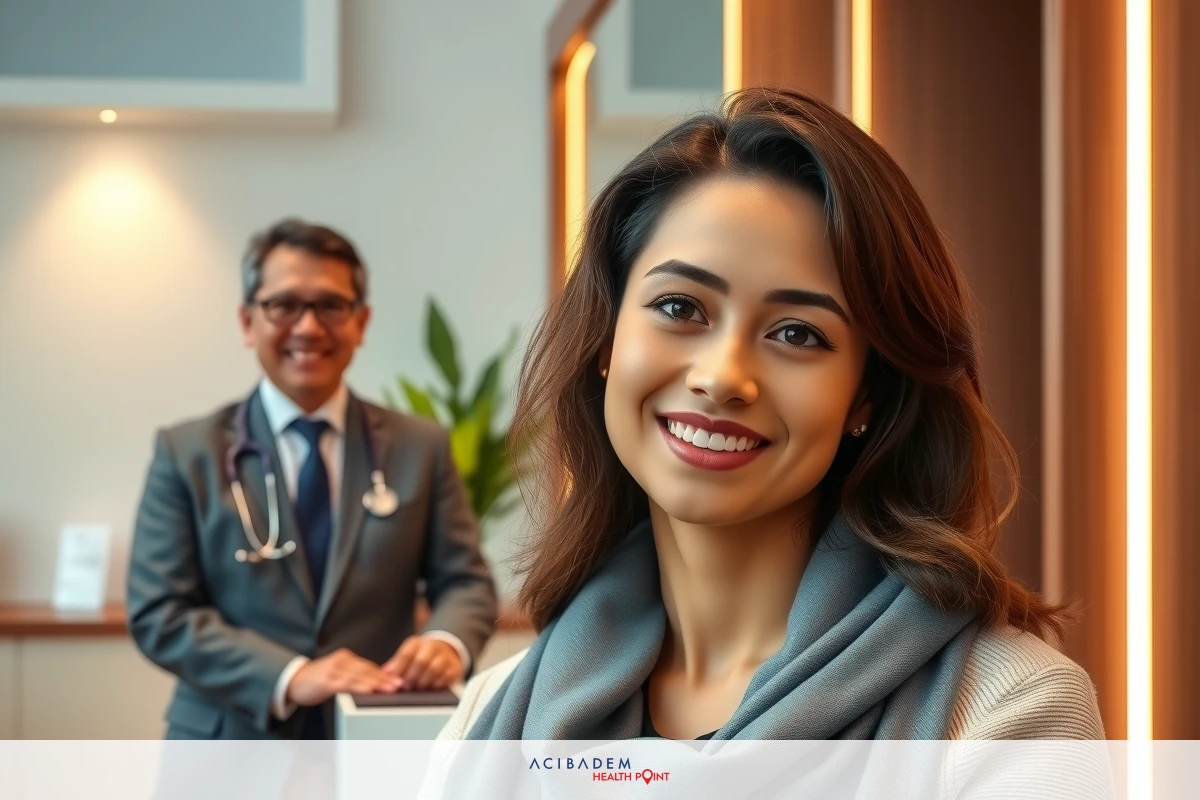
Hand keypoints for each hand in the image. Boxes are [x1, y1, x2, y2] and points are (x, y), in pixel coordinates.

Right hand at [285, 648, 402, 706]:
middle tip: (401, 684)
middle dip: (385, 678)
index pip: (370, 666)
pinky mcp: (326, 681)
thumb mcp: (337, 674)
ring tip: (390, 689)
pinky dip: (358, 687)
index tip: (400, 679)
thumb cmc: (317, 680)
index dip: (385, 674)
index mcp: (346, 658)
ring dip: (376, 683)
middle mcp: (342, 661)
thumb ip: (353, 676)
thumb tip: (374, 684)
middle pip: (368, 670)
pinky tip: (368, 691)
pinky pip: (345, 684)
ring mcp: (334, 670)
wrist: (292, 681)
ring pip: (359, 677)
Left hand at [382, 636, 463, 689]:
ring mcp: (445, 656)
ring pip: (435, 668)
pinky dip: (437, 683)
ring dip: (424, 680)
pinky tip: (430, 687)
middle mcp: (432, 646)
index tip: (394, 680)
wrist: (445, 651)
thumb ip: (395, 664)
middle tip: (406, 687)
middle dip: (412, 676)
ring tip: (418, 687)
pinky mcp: (455, 667)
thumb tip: (382, 674)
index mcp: (417, 643)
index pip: (406, 654)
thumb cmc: (420, 656)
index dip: (399, 668)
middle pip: (421, 661)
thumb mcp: (407, 655)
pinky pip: (446, 676)